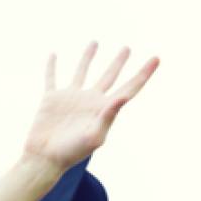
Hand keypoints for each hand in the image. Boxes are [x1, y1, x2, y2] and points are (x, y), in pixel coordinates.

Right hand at [23, 43, 158, 172]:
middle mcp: (90, 101)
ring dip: (88, 57)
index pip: (129, 88)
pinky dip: (52, 66)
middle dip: (119, 62)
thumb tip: (122, 98)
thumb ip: (108, 116)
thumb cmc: (71, 152)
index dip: (144, 73)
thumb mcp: (94, 137)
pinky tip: (53, 55)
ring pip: (82, 71)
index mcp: (104, 109)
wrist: (44, 158)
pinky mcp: (52, 98)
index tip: (156, 58)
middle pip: (109, 76)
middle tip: (127, 48)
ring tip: (95, 42)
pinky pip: (52, 78)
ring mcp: (71, 98)